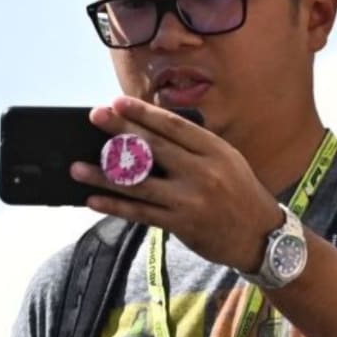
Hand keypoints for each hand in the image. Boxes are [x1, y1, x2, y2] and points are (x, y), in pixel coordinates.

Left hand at [69, 96, 281, 272]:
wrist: (260, 235)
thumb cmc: (236, 191)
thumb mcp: (225, 160)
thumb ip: (191, 147)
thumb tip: (144, 132)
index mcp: (214, 150)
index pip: (173, 126)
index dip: (144, 112)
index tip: (117, 101)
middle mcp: (203, 172)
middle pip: (154, 148)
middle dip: (120, 130)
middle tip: (95, 117)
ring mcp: (190, 199)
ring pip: (139, 184)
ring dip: (103, 175)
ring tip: (76, 167)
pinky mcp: (180, 224)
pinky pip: (140, 212)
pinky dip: (114, 206)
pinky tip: (92, 199)